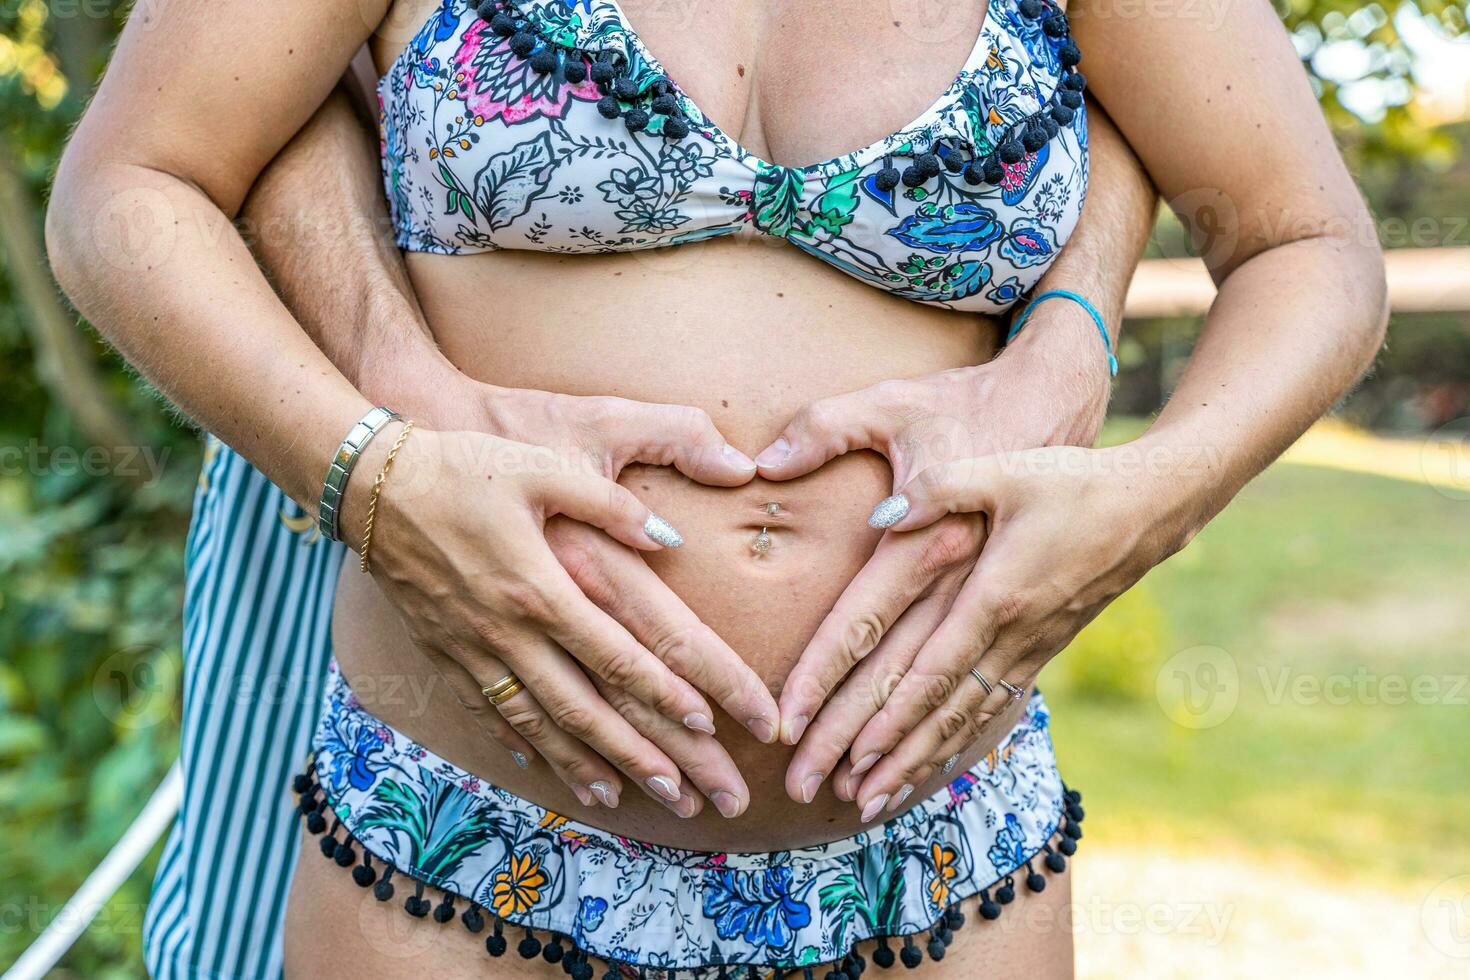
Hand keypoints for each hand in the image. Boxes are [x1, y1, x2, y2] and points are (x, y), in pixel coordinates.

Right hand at [344, 415, 776, 817]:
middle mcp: (507, 631)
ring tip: (616, 800)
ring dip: (577, 764)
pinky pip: (484, 709)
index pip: (614, 655)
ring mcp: (471, 647)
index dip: (661, 692)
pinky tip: (536, 765)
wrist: (372, 484)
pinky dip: (515, 742)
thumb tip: (668, 539)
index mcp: (540, 588)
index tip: (703, 724)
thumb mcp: (544, 468)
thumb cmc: (464, 466)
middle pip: (581, 708)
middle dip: (634, 754)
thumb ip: (610, 504)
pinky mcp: (442, 650)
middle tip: (679, 793)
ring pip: (533, 722)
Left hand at [835, 443, 1201, 817]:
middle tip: (851, 799)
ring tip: (878, 802)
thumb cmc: (1071, 482)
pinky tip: (933, 763)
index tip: (855, 753)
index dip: (893, 715)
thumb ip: (939, 489)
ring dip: (922, 762)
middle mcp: (1014, 635)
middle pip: (946, 712)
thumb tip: (882, 517)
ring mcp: (1032, 647)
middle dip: (896, 759)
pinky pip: (994, 706)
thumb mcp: (1002, 471)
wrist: (1150, 505)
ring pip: (969, 719)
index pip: (935, 670)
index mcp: (997, 596)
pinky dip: (958, 740)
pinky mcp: (1043, 648)